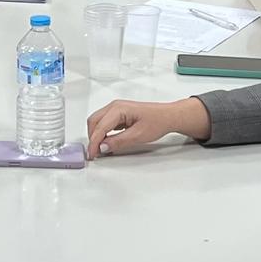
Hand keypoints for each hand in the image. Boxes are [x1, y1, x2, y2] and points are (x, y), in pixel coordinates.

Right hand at [86, 97, 211, 158]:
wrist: (168, 116)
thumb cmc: (158, 121)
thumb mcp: (138, 135)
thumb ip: (118, 142)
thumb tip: (103, 147)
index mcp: (118, 109)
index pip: (99, 127)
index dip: (94, 143)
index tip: (92, 154)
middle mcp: (115, 106)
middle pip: (94, 122)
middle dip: (92, 138)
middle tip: (94, 153)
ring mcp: (116, 109)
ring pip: (97, 122)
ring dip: (96, 135)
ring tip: (100, 149)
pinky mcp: (119, 114)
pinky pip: (104, 122)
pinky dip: (102, 133)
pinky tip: (106, 142)